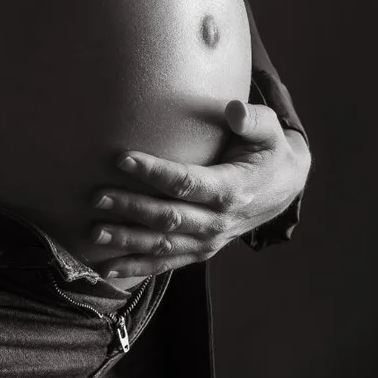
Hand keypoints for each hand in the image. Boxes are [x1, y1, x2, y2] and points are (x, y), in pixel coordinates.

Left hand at [87, 101, 311, 274]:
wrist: (283, 188)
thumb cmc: (269, 152)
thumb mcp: (270, 131)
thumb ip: (254, 119)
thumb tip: (234, 109)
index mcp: (232, 190)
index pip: (187, 183)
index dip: (155, 172)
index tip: (122, 157)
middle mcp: (219, 221)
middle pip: (169, 218)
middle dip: (131, 207)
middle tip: (97, 196)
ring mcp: (209, 240)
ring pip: (163, 245)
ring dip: (127, 240)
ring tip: (94, 232)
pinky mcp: (201, 250)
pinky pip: (166, 263)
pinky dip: (137, 266)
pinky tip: (106, 267)